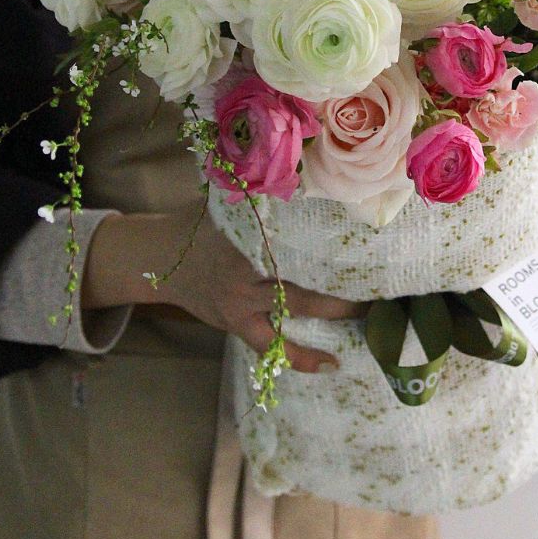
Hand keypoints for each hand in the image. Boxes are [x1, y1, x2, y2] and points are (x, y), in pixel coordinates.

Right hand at [82, 205, 366, 372]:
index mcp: (248, 233)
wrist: (156, 258)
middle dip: (342, 275)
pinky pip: (272, 346)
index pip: (297, 233)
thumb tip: (306, 175)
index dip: (332, 239)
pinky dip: (300, 356)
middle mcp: (247, 267)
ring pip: (293, 308)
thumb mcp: (227, 203)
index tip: (366, 238)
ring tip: (370, 320)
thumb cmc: (200, 224)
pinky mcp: (237, 323)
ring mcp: (242, 299)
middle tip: (381, 279)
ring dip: (332, 313)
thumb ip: (262, 196)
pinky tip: (330, 364)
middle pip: (303, 270)